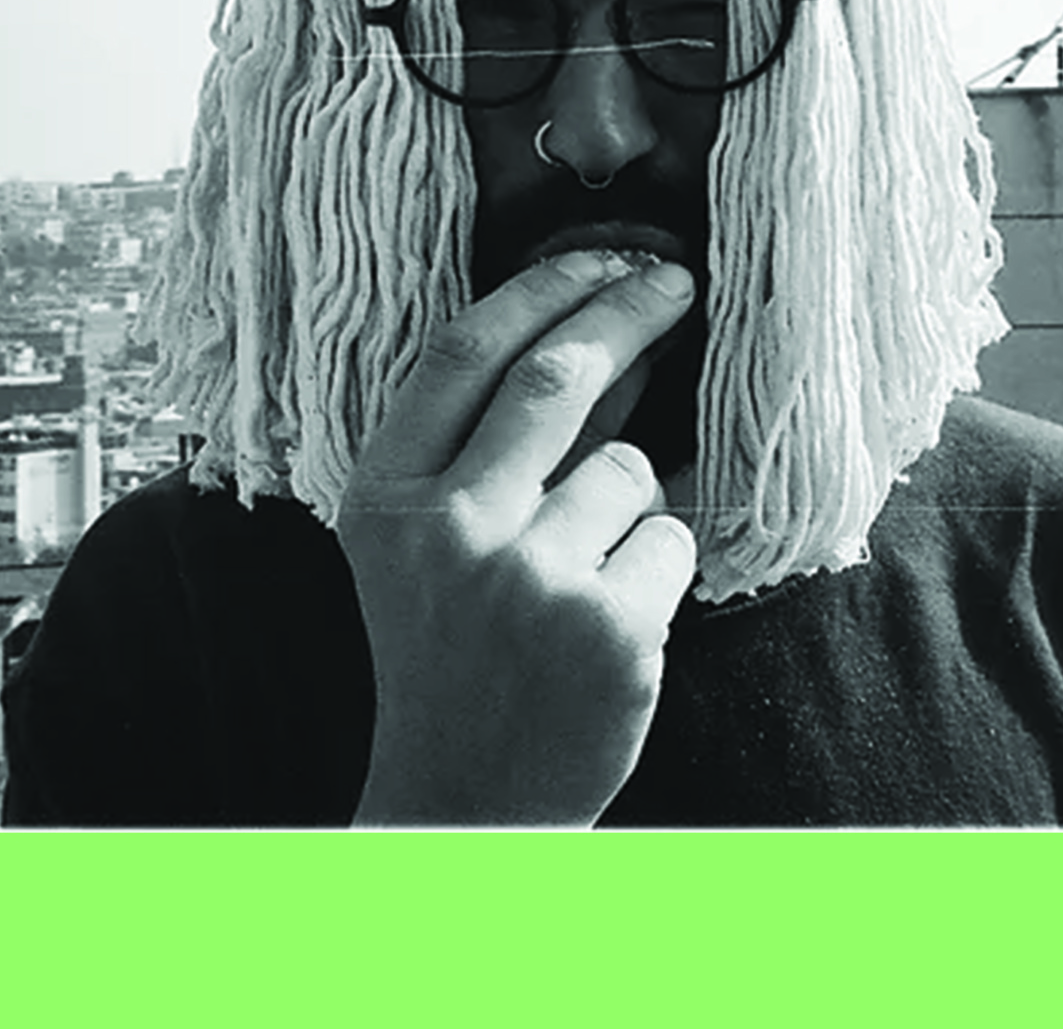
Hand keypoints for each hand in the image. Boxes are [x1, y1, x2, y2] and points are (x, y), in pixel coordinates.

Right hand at [336, 250, 699, 826]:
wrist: (462, 804)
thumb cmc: (449, 655)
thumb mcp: (422, 545)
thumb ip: (481, 448)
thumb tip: (599, 330)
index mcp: (386, 496)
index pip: (469, 351)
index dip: (546, 287)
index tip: (606, 258)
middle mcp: (451, 528)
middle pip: (559, 375)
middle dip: (630, 311)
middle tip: (676, 285)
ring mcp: (533, 579)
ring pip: (630, 468)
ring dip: (634, 499)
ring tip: (587, 570)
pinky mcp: (609, 628)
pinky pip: (672, 540)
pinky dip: (659, 566)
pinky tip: (612, 620)